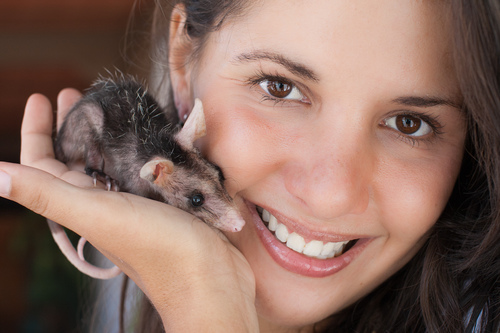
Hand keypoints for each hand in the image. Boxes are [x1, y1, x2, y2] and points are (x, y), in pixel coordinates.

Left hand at [0, 91, 257, 330]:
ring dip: (108, 131)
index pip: (45, 163)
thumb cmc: (157, 249)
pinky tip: (154, 126)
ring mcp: (141, 198)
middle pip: (80, 157)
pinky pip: (152, 163)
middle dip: (73, 125)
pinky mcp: (172, 196)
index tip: (42, 96)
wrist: (212, 279)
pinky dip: (146, 142)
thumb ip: (48, 195)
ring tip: (112, 104)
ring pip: (116, 159)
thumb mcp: (98, 215)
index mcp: (84, 204)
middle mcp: (108, 200)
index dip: (37, 131)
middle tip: (76, 92)